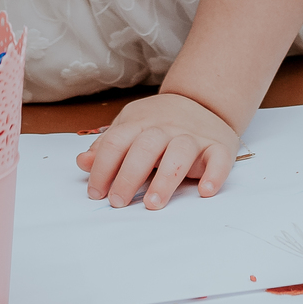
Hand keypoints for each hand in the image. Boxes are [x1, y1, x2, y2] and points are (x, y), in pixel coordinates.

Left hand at [75, 92, 238, 208]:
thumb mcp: (130, 126)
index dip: (103, 167)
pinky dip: (214, 175)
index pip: (117, 142)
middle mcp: (166, 127)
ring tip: (154, 204)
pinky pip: (219, 159)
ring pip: (179, 152)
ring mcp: (193, 136)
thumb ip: (107, 146)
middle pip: (145, 147)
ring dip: (166, 178)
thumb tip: (83, 162)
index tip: (96, 193)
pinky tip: (204, 191)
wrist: (202, 100)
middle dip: (129, 176)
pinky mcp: (218, 147)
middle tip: (118, 202)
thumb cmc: (159, 122)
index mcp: (140, 122)